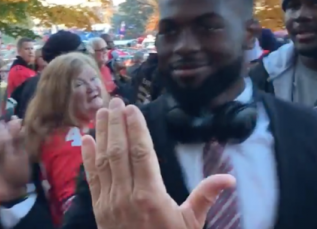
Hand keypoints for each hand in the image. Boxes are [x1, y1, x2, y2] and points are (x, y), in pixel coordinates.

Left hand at [81, 98, 235, 228]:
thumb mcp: (191, 224)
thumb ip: (205, 197)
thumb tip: (230, 178)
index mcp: (151, 196)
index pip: (141, 154)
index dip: (136, 129)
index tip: (132, 109)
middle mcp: (126, 195)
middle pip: (119, 152)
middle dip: (117, 124)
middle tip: (116, 101)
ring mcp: (109, 201)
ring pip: (103, 161)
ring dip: (102, 134)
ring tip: (101, 111)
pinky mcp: (98, 208)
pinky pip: (92, 178)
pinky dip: (87, 157)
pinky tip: (86, 139)